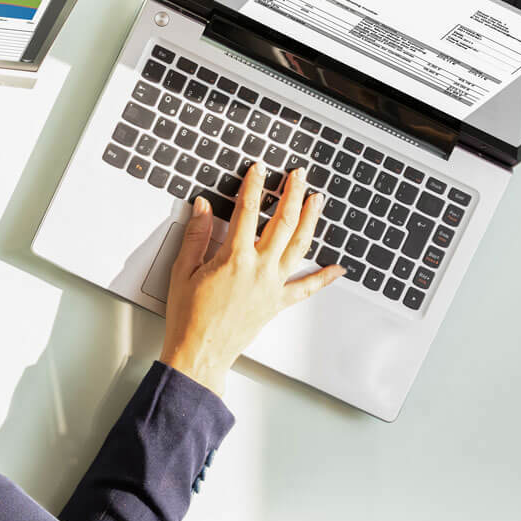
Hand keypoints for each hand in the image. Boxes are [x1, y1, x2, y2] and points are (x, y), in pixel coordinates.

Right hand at [160, 161, 343, 394]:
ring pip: (300, 246)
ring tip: (317, 201)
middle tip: (298, 176)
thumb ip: (196, 235)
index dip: (255, 185)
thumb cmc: (189, 315)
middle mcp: (260, 268)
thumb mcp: (183, 270)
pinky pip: (306, 288)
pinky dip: (324, 277)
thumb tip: (201, 208)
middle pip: (284, 222)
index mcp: (235, 257)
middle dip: (293, 194)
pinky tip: (336, 268)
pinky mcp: (278, 303)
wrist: (200, 351)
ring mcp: (273, 285)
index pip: (248, 210)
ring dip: (311, 221)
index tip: (259, 169)